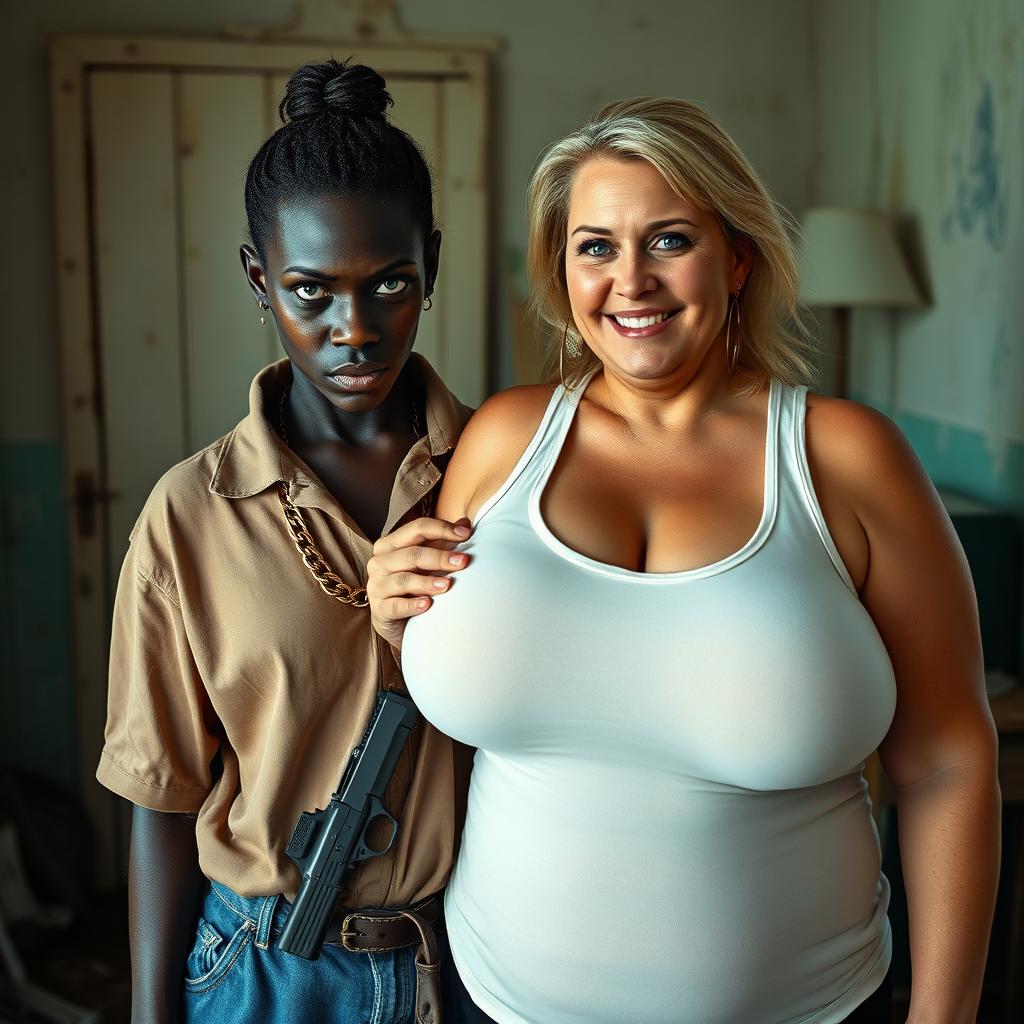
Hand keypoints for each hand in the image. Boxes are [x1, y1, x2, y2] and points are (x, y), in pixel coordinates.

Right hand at [367, 516, 471, 651]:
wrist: (395, 619)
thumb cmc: (412, 584)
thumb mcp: (426, 561)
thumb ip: (443, 542)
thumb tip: (465, 523)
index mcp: (390, 544)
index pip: (417, 528)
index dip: (442, 529)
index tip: (466, 534)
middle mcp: (380, 562)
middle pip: (412, 554)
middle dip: (440, 557)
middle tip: (463, 561)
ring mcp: (377, 586)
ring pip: (403, 580)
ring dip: (427, 582)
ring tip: (448, 585)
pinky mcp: (379, 610)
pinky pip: (395, 606)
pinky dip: (411, 605)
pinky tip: (427, 604)